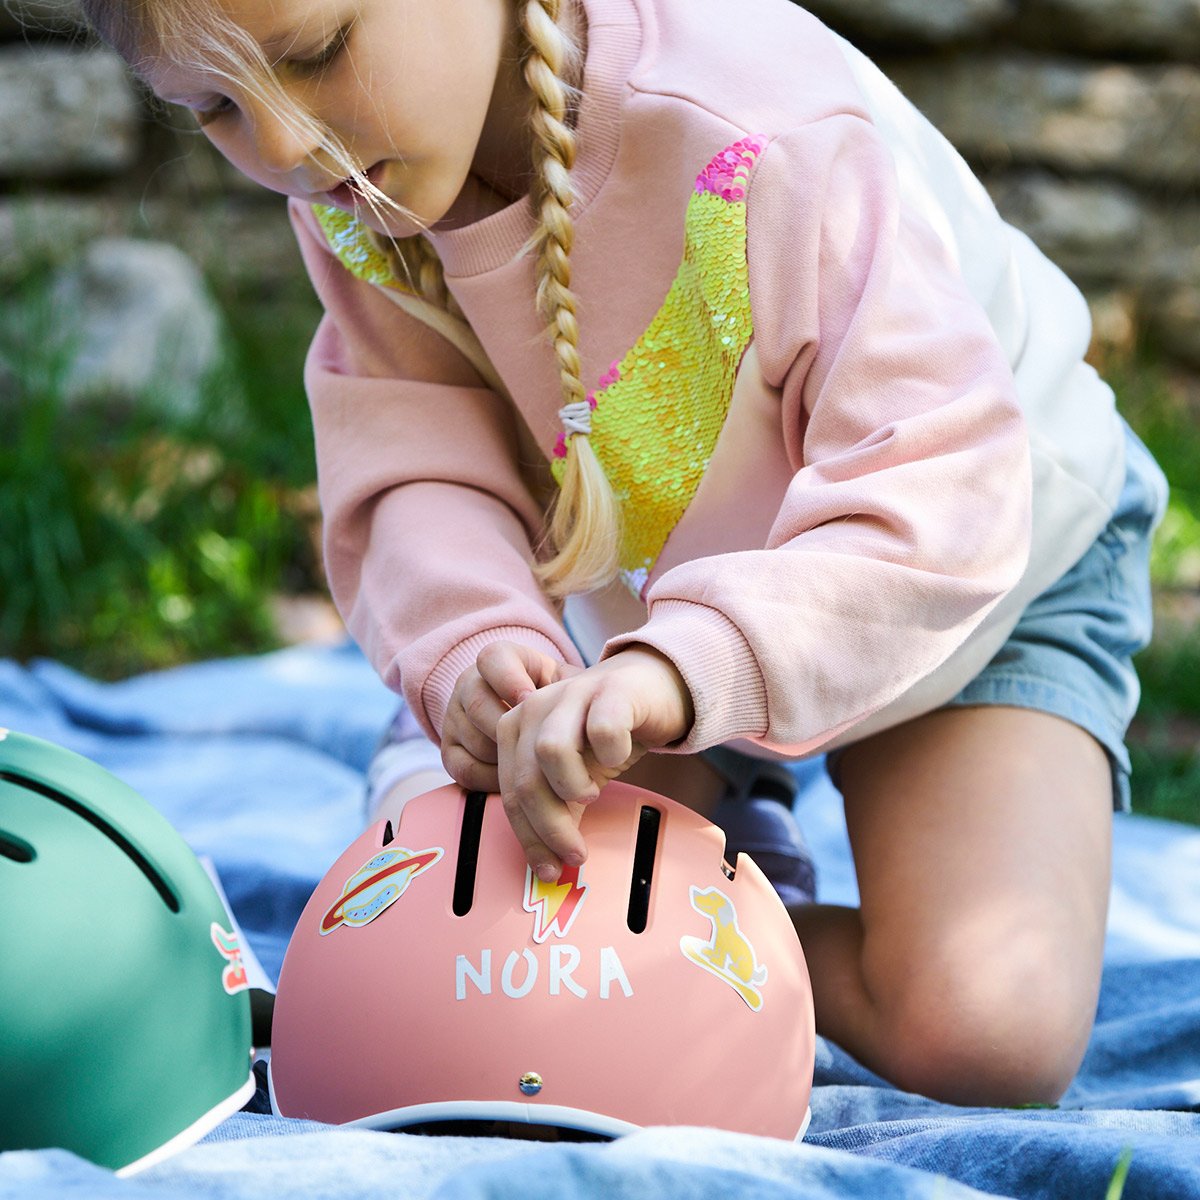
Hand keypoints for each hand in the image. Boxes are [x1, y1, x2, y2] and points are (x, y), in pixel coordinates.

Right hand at [441, 642, 578, 793]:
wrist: (541, 725)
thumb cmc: (562, 703)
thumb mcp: (569, 685)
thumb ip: (573, 688)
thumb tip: (584, 704)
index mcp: (499, 661)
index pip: (492, 658)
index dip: (509, 679)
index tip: (531, 701)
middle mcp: (470, 684)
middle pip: (477, 704)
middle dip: (511, 730)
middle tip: (540, 747)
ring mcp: (456, 717)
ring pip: (473, 739)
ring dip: (506, 757)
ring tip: (537, 766)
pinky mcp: (450, 750)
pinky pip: (464, 768)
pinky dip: (492, 779)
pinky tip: (518, 780)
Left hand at [495, 647, 693, 880]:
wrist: (649, 687)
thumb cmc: (606, 733)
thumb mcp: (575, 775)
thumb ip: (557, 811)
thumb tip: (549, 864)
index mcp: (517, 728)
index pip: (509, 791)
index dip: (527, 837)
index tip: (549, 870)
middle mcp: (536, 706)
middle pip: (526, 778)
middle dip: (549, 827)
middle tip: (575, 854)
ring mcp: (572, 694)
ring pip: (550, 750)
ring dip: (571, 786)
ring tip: (591, 795)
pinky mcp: (611, 690)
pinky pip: (603, 727)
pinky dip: (610, 752)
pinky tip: (617, 756)